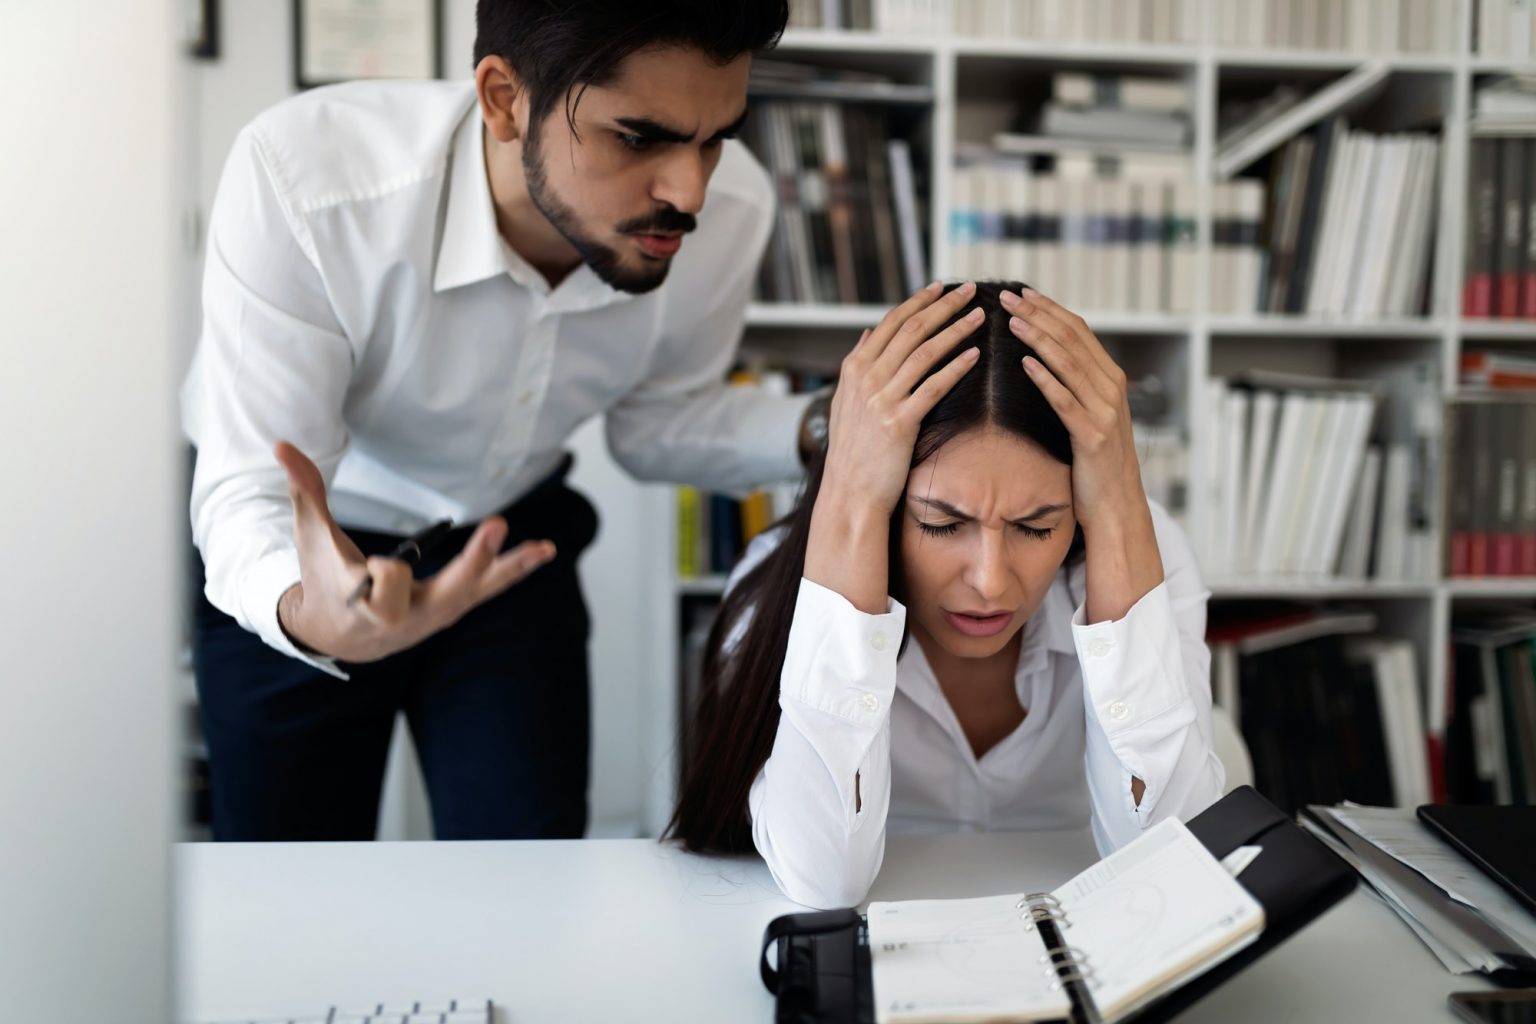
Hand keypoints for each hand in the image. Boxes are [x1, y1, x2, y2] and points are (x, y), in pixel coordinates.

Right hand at [273, 442, 555, 662]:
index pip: (388, 582)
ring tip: (545, 547)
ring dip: (511, 567)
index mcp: (368, 605)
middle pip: (447, 591)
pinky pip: (488, 589)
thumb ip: (303, 491)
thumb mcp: (311, 537)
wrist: (334, 632)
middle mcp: (408, 618)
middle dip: (474, 560)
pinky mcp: (452, 607)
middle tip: (499, 523)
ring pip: (477, 591)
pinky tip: (543, 551)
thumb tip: (282, 446)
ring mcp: (435, 615)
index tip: (372, 567)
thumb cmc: (323, 578)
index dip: (384, 572)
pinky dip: (513, 570)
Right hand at [821, 280, 984, 515]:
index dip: (918, 302)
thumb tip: (867, 332)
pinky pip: (933, 387)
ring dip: (955, 330)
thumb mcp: (845, 402)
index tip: (941, 287)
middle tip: (969, 290)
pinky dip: (956, 367)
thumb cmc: (852, 451)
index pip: (890, 323)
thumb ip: (857, 365)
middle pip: (911, 330)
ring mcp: (881, 400)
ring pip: (925, 353)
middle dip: (943, 306)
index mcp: (854, 369)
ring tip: (979, 317)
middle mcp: (866, 379)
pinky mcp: (899, 423)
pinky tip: (975, 355)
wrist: (849, 493)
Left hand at [1001, 287, 1162, 620]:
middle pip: (1073, 339)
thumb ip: (1071, 388)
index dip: (1048, 309)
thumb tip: (1041, 359)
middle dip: (1038, 314)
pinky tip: (1023, 363)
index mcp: (1108, 379)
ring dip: (1038, 338)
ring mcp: (1105, 412)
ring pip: (1069, 364)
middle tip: (1006, 295)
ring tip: (1010, 319)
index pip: (1078, 331)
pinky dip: (1046, 378)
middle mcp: (1111, 389)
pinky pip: (1066, 401)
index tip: (1020, 293)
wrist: (1116, 507)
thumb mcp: (1085, 418)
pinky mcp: (1093, 436)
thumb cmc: (1093, 465)